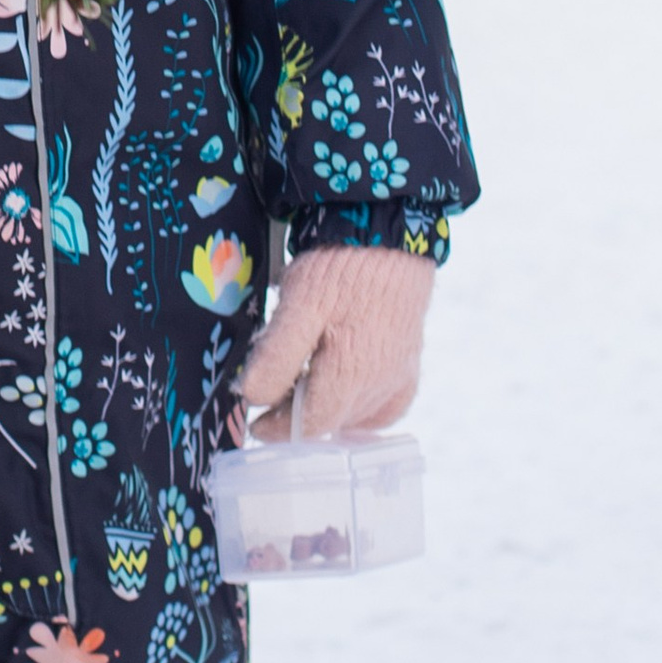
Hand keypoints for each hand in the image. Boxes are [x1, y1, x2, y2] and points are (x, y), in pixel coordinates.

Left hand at [238, 244, 434, 440]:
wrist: (387, 233)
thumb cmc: (340, 266)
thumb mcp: (298, 305)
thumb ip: (276, 356)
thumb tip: (253, 399)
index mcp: (351, 374)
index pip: (311, 423)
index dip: (279, 429)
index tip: (255, 424)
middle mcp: (381, 384)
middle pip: (333, 420)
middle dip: (298, 417)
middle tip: (271, 398)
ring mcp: (400, 375)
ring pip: (357, 415)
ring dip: (327, 410)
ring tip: (300, 386)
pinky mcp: (409, 362)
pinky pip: (386, 405)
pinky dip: (362, 409)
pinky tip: (343, 392)